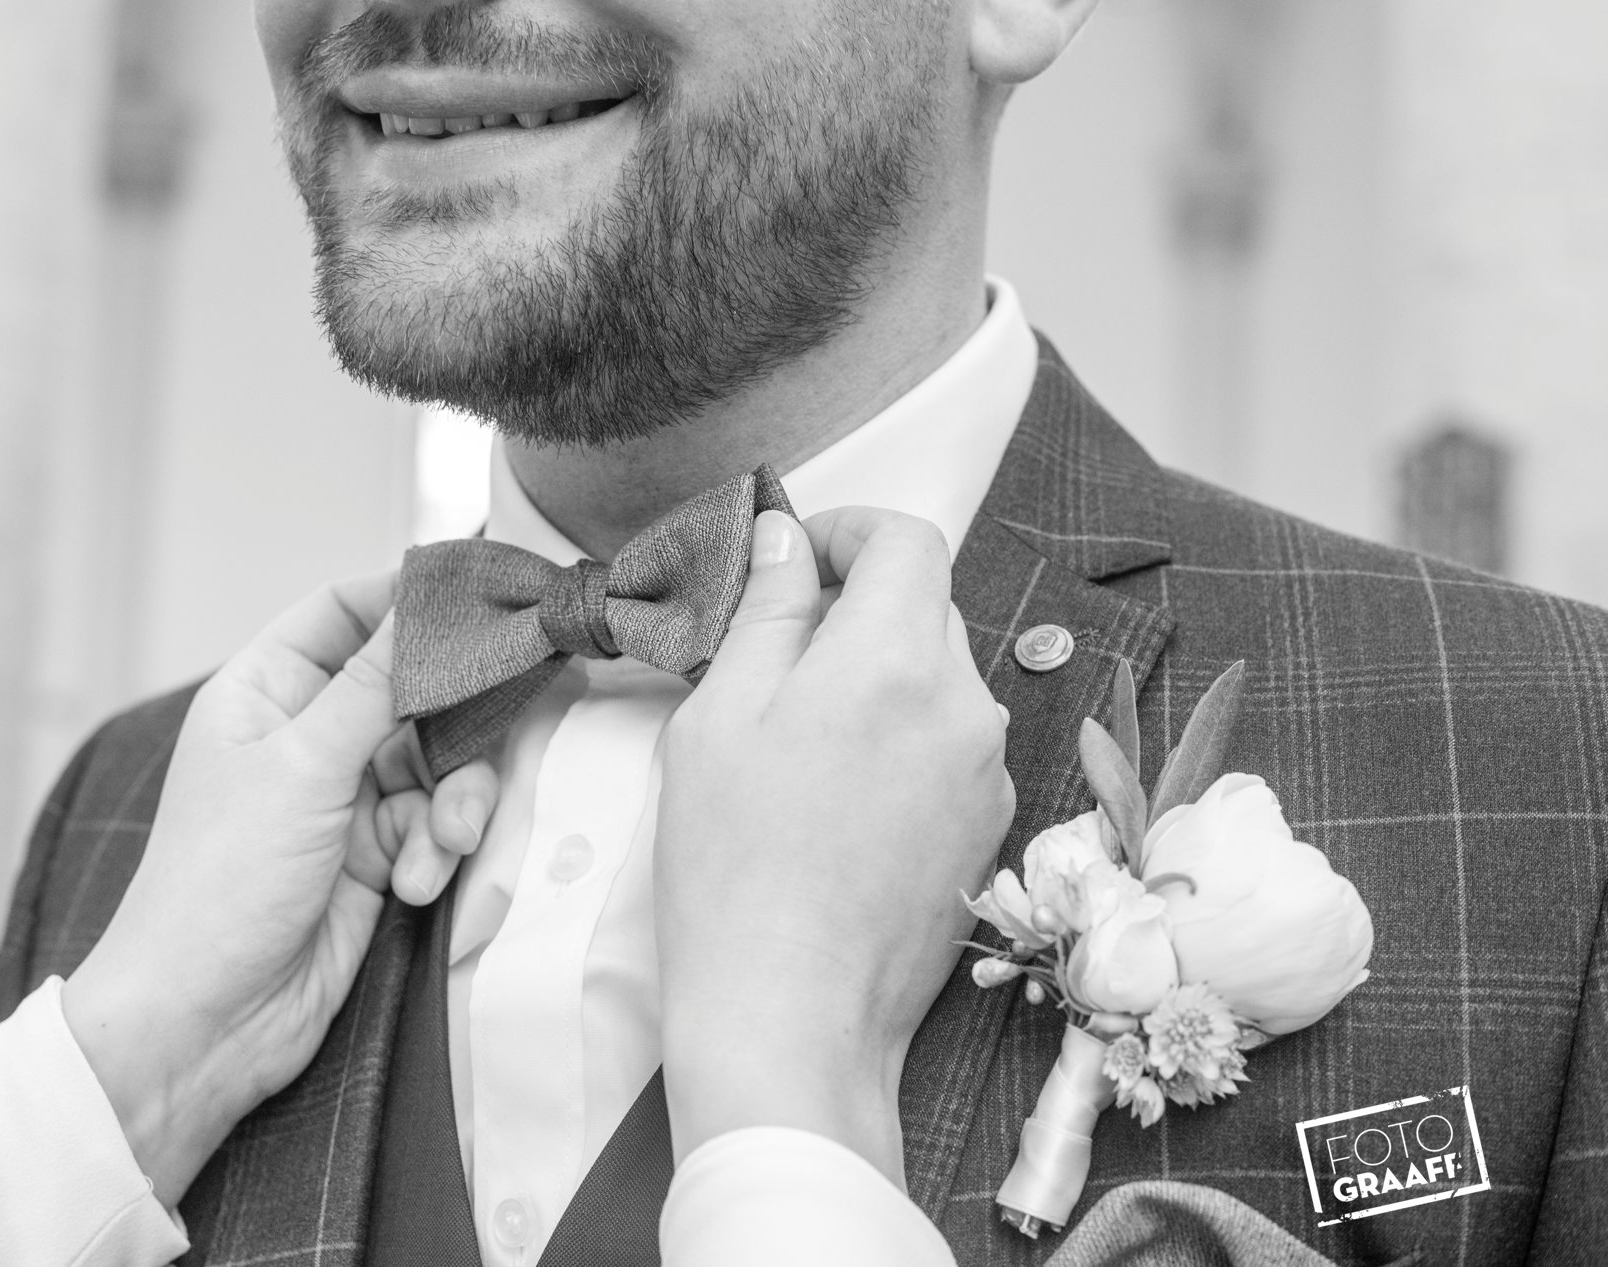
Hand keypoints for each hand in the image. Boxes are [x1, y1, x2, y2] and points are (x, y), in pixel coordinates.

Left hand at [61, 576, 497, 1205]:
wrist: (205, 1024)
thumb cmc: (219, 885)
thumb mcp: (303, 767)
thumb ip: (375, 680)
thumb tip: (424, 595)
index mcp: (265, 691)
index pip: (347, 610)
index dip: (412, 600)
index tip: (487, 598)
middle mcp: (305, 735)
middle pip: (412, 687)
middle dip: (457, 721)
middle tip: (498, 731)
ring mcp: (341, 797)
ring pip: (440, 761)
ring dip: (455, 801)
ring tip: (445, 844)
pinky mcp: (374, 856)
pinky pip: (435, 824)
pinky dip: (438, 850)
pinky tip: (416, 885)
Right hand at [655, 509, 1013, 1186]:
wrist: (791, 1017)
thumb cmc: (733, 869)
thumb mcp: (719, 718)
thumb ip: (768, 612)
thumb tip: (788, 540)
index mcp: (893, 661)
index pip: (908, 541)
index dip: (851, 530)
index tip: (800, 557)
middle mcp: (964, 706)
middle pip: (925, 607)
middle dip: (857, 606)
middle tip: (776, 654)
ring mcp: (989, 772)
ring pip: (939, 679)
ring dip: (879, 676)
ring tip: (800, 741)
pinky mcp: (991, 829)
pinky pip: (952, 745)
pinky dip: (903, 738)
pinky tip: (840, 799)